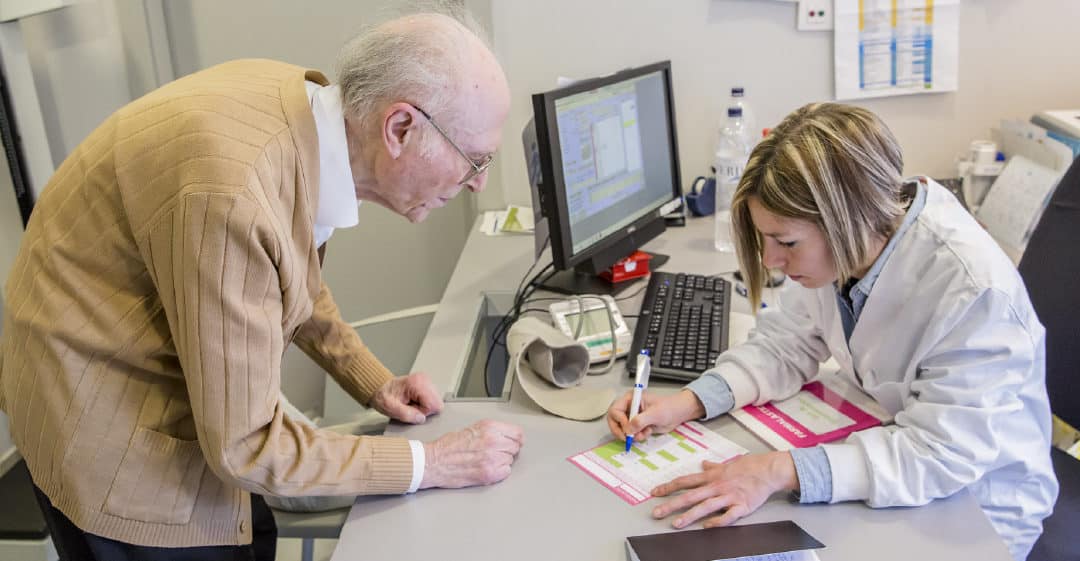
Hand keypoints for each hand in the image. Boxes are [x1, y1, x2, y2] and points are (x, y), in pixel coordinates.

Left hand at [370, 372, 443, 423]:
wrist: (379, 388)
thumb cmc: (383, 396)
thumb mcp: (391, 408)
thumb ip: (406, 414)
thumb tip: (421, 418)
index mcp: (417, 383)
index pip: (434, 405)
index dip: (423, 412)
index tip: (411, 409)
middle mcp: (424, 379)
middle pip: (437, 403)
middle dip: (424, 409)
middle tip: (411, 407)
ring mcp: (427, 381)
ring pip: (436, 402)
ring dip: (424, 406)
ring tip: (411, 403)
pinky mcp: (426, 384)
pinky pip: (432, 399)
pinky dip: (424, 403)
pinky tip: (413, 401)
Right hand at [420, 420, 524, 488]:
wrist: (433, 462)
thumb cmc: (447, 446)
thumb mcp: (472, 428)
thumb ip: (492, 431)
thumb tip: (507, 436)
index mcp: (489, 427)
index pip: (518, 433)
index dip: (516, 438)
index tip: (514, 441)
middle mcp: (493, 441)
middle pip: (515, 447)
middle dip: (507, 450)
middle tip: (494, 452)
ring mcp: (492, 458)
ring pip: (510, 460)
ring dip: (501, 461)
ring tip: (485, 460)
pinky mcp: (489, 474)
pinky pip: (505, 472)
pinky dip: (498, 472)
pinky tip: (486, 468)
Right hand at [607, 389, 704, 442]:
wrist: (679, 413)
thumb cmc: (669, 407)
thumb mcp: (654, 413)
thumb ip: (640, 420)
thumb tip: (628, 429)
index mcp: (631, 399)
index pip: (615, 410)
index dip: (620, 421)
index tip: (628, 428)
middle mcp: (630, 408)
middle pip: (614, 421)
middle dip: (620, 431)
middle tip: (627, 438)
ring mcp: (633, 417)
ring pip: (622, 429)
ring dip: (632, 435)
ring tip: (644, 433)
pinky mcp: (638, 426)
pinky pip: (632, 434)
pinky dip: (638, 437)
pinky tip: (648, 432)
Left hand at [650, 451, 797, 528]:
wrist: (769, 470)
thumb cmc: (749, 466)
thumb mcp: (728, 464)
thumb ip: (713, 467)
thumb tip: (703, 464)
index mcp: (712, 477)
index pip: (685, 481)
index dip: (669, 487)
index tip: (654, 492)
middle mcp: (717, 486)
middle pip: (690, 496)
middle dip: (671, 504)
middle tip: (656, 512)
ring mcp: (729, 496)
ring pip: (705, 506)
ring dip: (689, 515)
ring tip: (676, 524)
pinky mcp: (742, 506)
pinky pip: (728, 516)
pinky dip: (717, 521)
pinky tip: (706, 527)